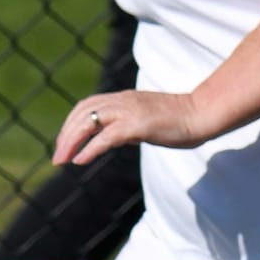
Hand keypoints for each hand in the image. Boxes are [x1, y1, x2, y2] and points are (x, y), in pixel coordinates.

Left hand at [55, 89, 205, 164]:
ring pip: (89, 122)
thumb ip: (129, 126)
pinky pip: (106, 137)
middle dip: (65, 134)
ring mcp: (130, 111)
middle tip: (57, 157)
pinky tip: (80, 160)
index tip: (65, 143)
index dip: (71, 123)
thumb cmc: (180, 120)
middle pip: (82, 112)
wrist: (202, 114)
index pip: (88, 105)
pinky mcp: (137, 125)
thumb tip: (115, 139)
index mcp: (125, 98)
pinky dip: (89, 149)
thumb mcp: (147, 121)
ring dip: (71, 141)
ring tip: (62, 159)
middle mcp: (123, 101)